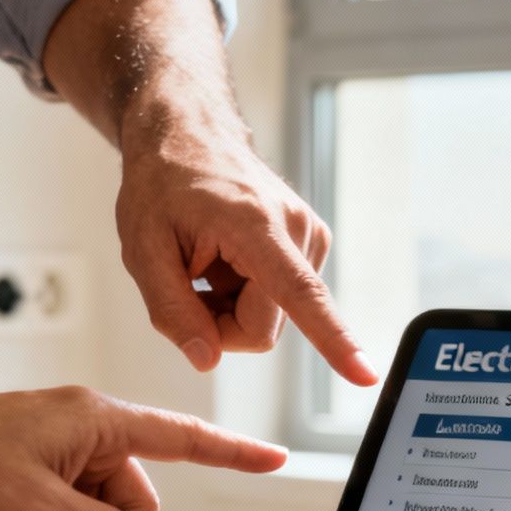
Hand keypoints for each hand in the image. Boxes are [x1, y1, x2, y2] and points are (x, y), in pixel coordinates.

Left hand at [115, 103, 379, 386]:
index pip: (300, 297)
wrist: (189, 134)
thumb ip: (172, 311)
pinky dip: (243, 294)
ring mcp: (310, 237)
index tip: (367, 375)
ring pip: (271, 320)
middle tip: (187, 282)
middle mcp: (298, 231)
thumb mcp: (143, 249)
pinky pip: (277, 303)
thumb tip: (207, 360)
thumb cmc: (163, 184)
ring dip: (230, 307)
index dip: (333, 341)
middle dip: (219, 325)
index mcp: (257, 227)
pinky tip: (225, 260)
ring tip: (207, 262)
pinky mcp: (311, 245)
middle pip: (264, 330)